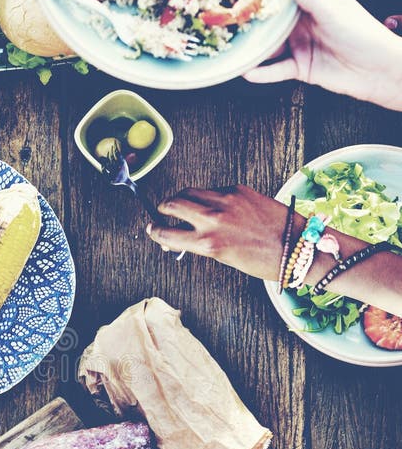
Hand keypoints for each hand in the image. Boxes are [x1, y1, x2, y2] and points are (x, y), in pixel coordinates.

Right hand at [147, 184, 287, 279]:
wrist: (296, 245)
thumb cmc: (263, 259)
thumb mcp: (224, 257)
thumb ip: (201, 244)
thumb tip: (184, 236)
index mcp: (207, 243)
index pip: (168, 233)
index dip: (156, 231)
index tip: (152, 229)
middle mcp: (212, 219)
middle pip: (173, 203)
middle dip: (163, 208)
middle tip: (162, 211)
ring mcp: (225, 200)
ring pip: (190, 191)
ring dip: (181, 197)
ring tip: (182, 203)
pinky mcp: (238, 189)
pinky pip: (213, 189)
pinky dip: (206, 196)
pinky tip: (211, 204)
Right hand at [243, 0, 401, 110]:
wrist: (376, 70)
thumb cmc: (359, 32)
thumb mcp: (329, 6)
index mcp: (312, 3)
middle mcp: (303, 24)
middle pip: (272, 24)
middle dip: (252, 25)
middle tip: (228, 24)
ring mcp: (301, 47)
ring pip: (270, 48)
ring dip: (254, 51)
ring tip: (234, 50)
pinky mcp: (300, 69)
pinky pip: (276, 71)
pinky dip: (262, 73)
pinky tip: (247, 72)